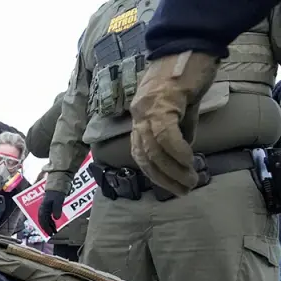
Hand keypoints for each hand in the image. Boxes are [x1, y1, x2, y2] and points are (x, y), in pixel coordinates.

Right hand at [38, 189, 65, 235]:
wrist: (57, 184)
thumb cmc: (57, 192)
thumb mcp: (58, 200)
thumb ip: (57, 209)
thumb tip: (56, 218)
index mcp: (43, 208)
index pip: (42, 220)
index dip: (46, 227)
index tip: (50, 233)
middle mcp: (43, 209)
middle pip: (43, 221)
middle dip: (46, 228)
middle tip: (51, 234)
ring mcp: (45, 209)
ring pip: (45, 220)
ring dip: (49, 226)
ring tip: (54, 231)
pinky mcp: (49, 208)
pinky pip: (48, 217)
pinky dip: (51, 222)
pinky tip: (54, 225)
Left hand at [130, 50, 219, 195]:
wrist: (188, 44)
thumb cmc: (186, 72)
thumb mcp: (182, 105)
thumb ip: (180, 128)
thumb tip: (184, 151)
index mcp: (139, 116)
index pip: (140, 152)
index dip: (153, 172)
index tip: (169, 186)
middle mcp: (137, 114)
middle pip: (143, 155)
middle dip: (162, 178)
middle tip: (182, 190)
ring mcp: (146, 108)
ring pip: (153, 149)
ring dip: (172, 169)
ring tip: (190, 181)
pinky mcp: (160, 102)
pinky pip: (165, 135)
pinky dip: (177, 151)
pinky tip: (189, 161)